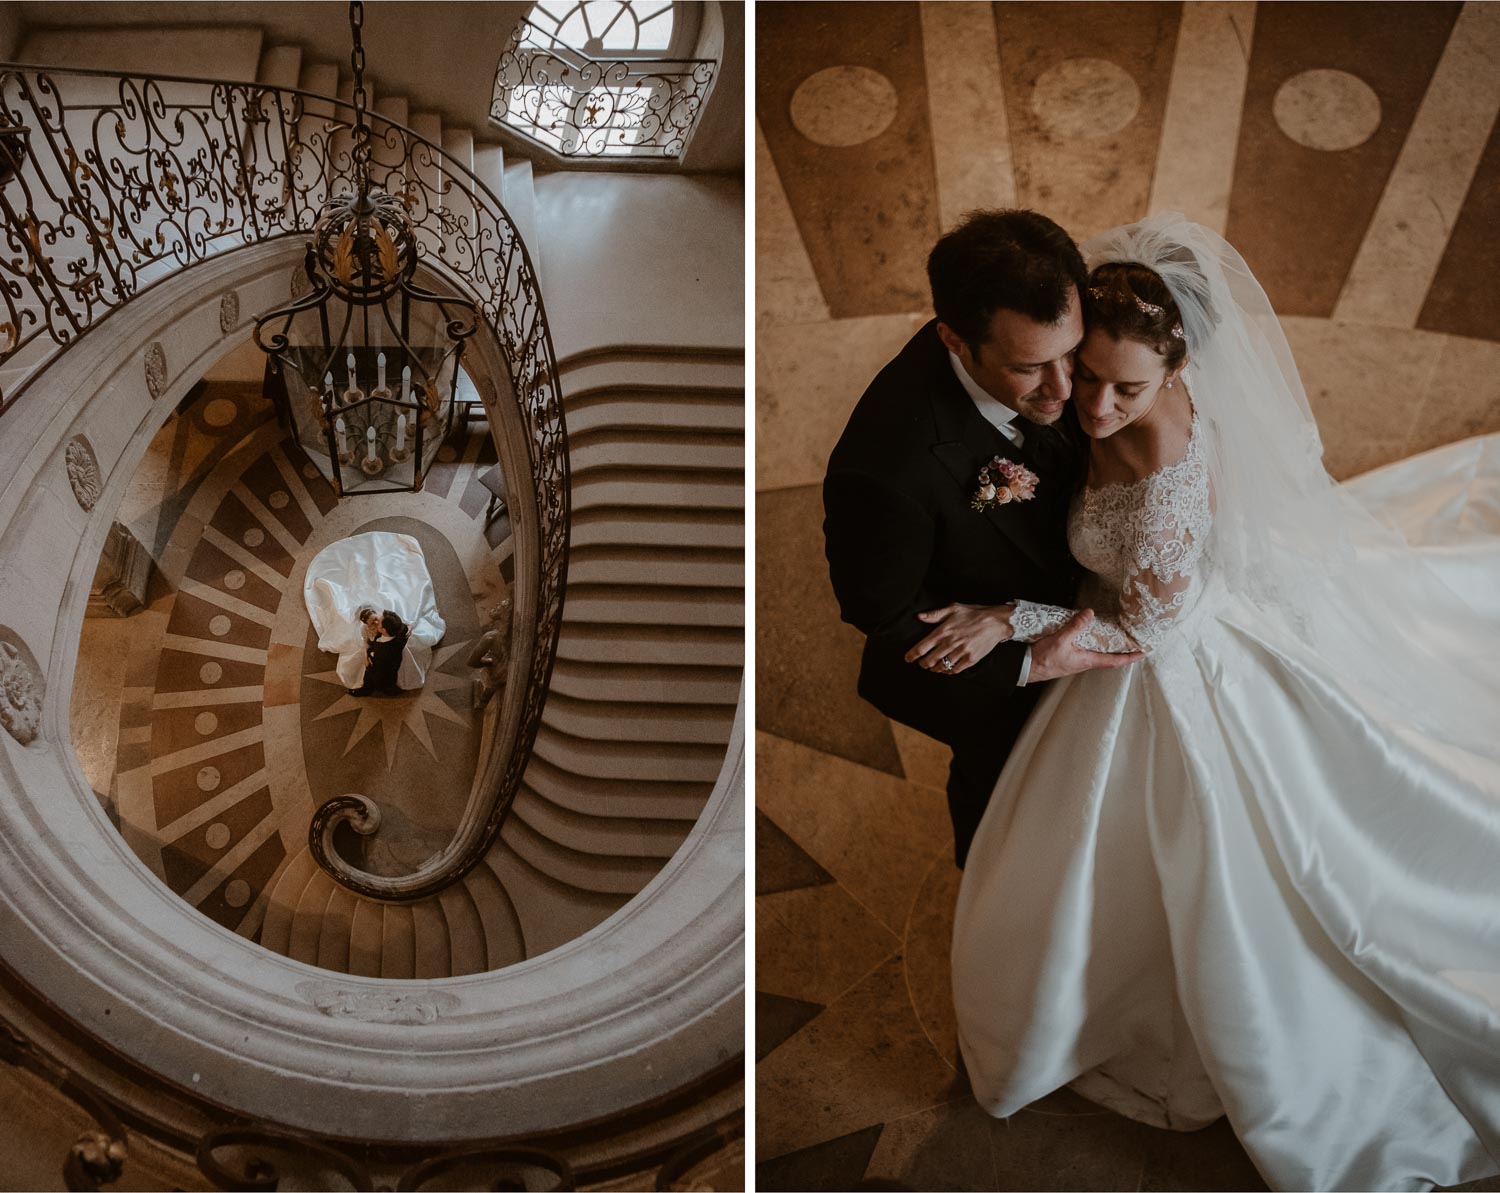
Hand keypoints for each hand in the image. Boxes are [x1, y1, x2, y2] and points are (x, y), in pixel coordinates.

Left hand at [905, 602, 1014, 674]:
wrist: (996, 622)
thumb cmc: (974, 614)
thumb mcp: (953, 609)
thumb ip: (935, 615)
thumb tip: (919, 617)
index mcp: (944, 630)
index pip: (922, 647)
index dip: (912, 655)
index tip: (908, 658)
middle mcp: (950, 643)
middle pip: (929, 660)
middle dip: (923, 664)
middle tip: (922, 663)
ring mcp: (961, 652)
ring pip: (941, 666)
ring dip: (934, 668)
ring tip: (932, 667)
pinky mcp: (970, 659)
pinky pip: (955, 670)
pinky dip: (948, 671)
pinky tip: (946, 669)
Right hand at [1027, 609, 1143, 683]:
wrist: (1026, 667)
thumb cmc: (1044, 659)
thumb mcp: (1061, 640)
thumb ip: (1076, 626)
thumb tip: (1090, 613)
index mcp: (1087, 660)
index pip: (1115, 660)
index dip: (1130, 657)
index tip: (1143, 652)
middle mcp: (1085, 662)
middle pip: (1109, 657)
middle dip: (1122, 650)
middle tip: (1133, 642)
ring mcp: (1077, 661)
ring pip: (1098, 653)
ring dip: (1108, 647)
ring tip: (1116, 636)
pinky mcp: (1068, 658)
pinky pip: (1086, 650)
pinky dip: (1094, 643)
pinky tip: (1091, 635)